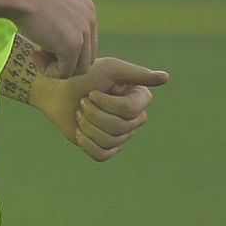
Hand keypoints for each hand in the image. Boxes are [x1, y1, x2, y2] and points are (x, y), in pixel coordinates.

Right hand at [12, 0, 96, 77]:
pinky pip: (65, 72)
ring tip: (38, 55)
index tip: (46, 44)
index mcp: (87, 10)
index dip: (67, 50)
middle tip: (41, 52)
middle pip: (87, 58)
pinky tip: (35, 56)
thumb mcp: (53, 6)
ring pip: (79, 69)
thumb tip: (62, 46)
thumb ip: (64, 23)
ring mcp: (84, 34)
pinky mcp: (72, 46)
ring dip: (57, 68)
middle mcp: (91, 21)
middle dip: (65, 61)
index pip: (87, 43)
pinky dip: (49, 71)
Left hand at [33, 56, 168, 161]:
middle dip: (94, 114)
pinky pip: (102, 155)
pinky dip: (87, 144)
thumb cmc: (85, 76)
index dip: (107, 103)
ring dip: (87, 126)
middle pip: (120, 127)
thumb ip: (137, 74)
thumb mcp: (110, 69)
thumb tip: (166, 78)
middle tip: (83, 102)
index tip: (92, 92)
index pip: (130, 110)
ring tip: (79, 113)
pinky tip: (78, 132)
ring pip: (110, 141)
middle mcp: (134, 118)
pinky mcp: (106, 148)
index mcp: (139, 99)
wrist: (58, 92)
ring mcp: (121, 135)